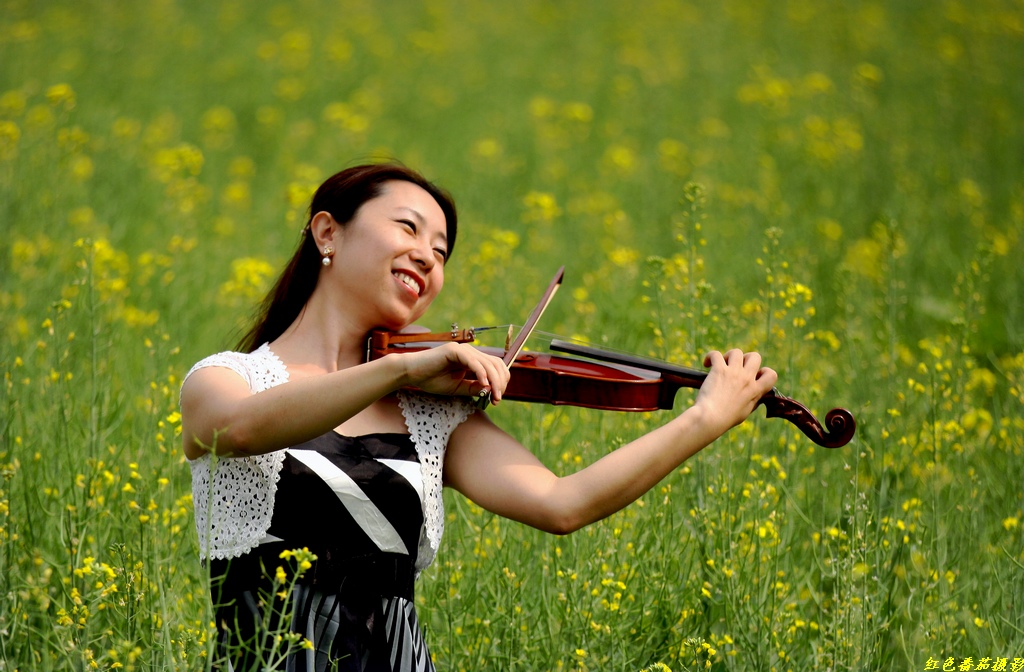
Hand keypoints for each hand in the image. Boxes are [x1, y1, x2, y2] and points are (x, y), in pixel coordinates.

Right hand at [394, 343, 510, 401]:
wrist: (410, 373)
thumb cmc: (431, 380)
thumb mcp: (457, 388)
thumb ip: (473, 387)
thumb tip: (491, 390)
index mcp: (472, 359)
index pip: (495, 366)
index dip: (501, 381)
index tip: (497, 398)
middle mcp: (470, 352)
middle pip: (496, 364)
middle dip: (500, 382)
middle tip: (497, 399)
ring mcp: (463, 350)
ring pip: (488, 363)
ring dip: (494, 381)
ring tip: (493, 395)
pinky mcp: (454, 350)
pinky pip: (473, 362)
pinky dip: (481, 373)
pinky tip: (483, 385)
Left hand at [693, 349, 777, 434]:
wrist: (711, 418)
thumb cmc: (726, 419)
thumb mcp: (745, 412)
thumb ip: (753, 401)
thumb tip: (756, 397)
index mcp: (755, 390)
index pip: (771, 374)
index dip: (764, 371)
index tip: (754, 375)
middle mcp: (747, 379)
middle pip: (755, 356)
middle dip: (746, 358)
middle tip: (736, 367)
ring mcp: (733, 373)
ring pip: (737, 352)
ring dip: (729, 356)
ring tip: (722, 364)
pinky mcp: (719, 370)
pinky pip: (716, 354)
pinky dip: (711, 356)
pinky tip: (707, 364)